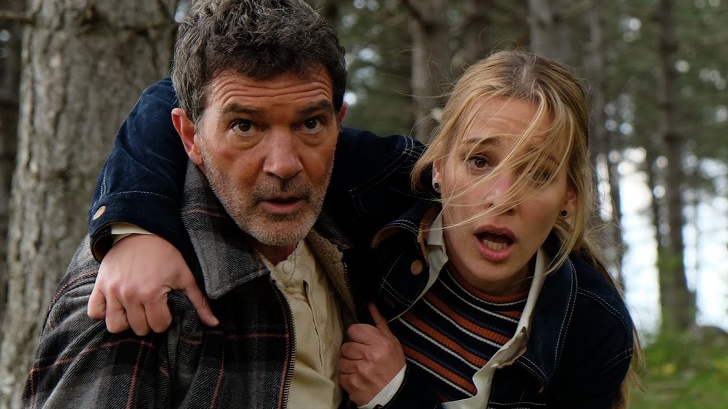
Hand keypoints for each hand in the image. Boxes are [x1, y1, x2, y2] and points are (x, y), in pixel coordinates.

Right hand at [87, 234, 217, 334]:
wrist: (141, 231)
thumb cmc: (167, 254)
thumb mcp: (186, 275)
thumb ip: (199, 302)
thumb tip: (214, 324)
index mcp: (151, 293)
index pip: (158, 326)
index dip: (165, 319)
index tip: (166, 306)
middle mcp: (129, 294)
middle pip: (139, 329)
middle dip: (148, 321)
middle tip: (152, 306)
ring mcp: (112, 291)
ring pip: (115, 326)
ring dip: (126, 322)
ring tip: (135, 309)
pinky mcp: (99, 286)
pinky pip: (94, 312)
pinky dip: (104, 312)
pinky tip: (117, 304)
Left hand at [339, 303, 405, 405]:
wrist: (396, 393)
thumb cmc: (394, 366)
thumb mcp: (392, 342)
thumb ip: (379, 323)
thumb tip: (370, 304)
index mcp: (380, 343)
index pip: (353, 330)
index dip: (357, 336)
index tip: (362, 342)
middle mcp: (369, 356)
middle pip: (346, 346)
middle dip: (353, 351)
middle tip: (363, 357)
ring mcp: (359, 372)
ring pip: (342, 360)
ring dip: (349, 364)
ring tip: (361, 368)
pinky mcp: (352, 385)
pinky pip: (341, 375)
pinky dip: (348, 377)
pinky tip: (358, 378)